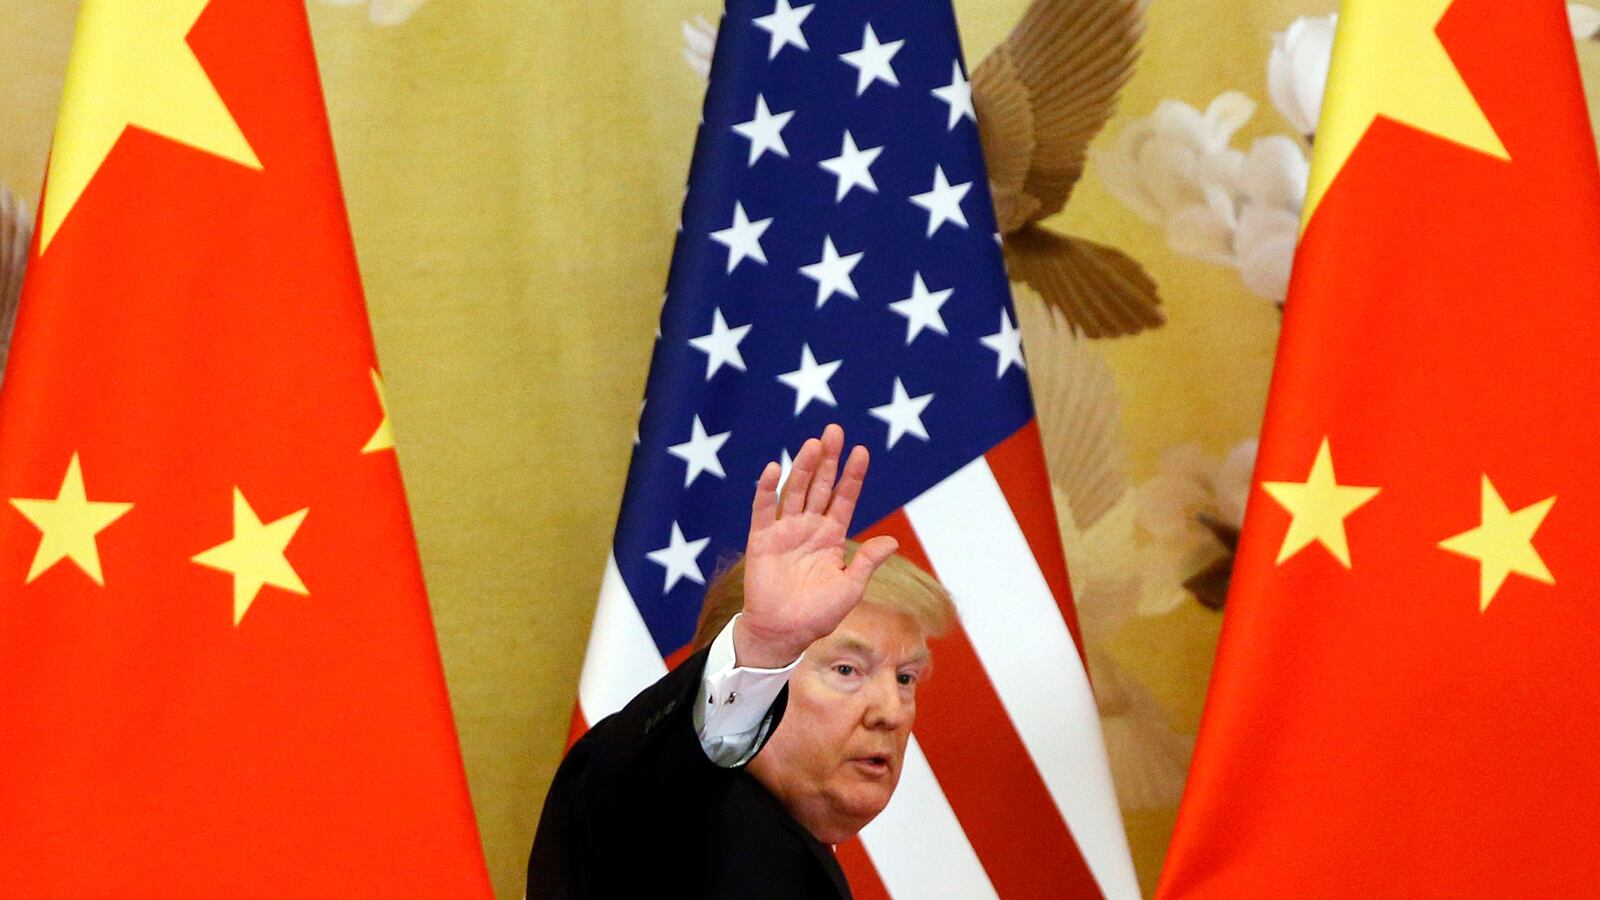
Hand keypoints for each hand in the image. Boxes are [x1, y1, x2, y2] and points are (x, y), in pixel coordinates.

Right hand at [734, 424, 899, 668]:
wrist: (784, 633)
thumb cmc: (818, 614)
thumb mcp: (850, 588)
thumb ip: (866, 562)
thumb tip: (892, 541)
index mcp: (831, 536)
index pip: (844, 498)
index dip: (852, 476)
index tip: (862, 451)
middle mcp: (809, 527)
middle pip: (819, 486)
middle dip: (827, 459)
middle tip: (834, 430)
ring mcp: (785, 531)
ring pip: (795, 491)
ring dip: (803, 467)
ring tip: (813, 443)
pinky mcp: (761, 540)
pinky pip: (764, 510)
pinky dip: (767, 489)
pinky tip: (773, 468)